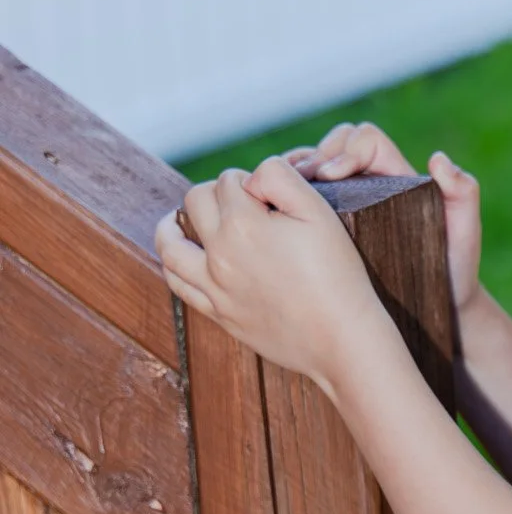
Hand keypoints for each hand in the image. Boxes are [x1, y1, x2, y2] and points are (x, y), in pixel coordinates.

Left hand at [154, 158, 383, 396]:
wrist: (340, 338)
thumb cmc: (337, 274)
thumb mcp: (319, 213)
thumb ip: (281, 178)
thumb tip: (251, 175)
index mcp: (243, 225)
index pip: (227, 180)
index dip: (248, 180)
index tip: (268, 195)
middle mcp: (219, 254)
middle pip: (194, 202)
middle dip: (214, 194)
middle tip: (239, 204)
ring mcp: (214, 287)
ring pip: (170, 245)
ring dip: (173, 226)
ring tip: (180, 221)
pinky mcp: (218, 313)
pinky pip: (178, 284)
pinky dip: (173, 264)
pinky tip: (183, 258)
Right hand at [286, 120, 483, 318]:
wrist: (440, 307)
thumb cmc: (454, 267)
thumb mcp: (465, 231)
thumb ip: (463, 193)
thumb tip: (438, 160)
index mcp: (396, 176)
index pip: (365, 140)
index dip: (345, 150)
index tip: (331, 175)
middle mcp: (370, 184)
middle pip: (333, 145)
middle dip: (313, 157)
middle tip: (296, 184)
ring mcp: (348, 206)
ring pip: (312, 171)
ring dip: (294, 176)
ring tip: (280, 197)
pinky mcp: (331, 231)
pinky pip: (304, 204)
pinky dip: (287, 201)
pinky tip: (276, 219)